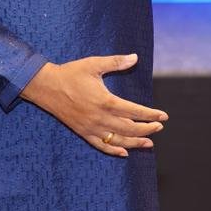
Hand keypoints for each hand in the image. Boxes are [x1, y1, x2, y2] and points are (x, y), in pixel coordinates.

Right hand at [20, 54, 167, 157]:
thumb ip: (116, 62)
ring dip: (136, 142)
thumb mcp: (94, 64)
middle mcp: (101, 118)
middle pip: (130, 129)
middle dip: (147, 129)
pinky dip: (115, 151)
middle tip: (158, 127)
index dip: (151, 115)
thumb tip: (135, 57)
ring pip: (119, 140)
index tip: (163, 116)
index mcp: (106, 101)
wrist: (46, 86)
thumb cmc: (71, 73)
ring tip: (149, 143)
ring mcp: (92, 128)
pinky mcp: (83, 132)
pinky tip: (124, 152)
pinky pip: (101, 146)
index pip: (135, 111)